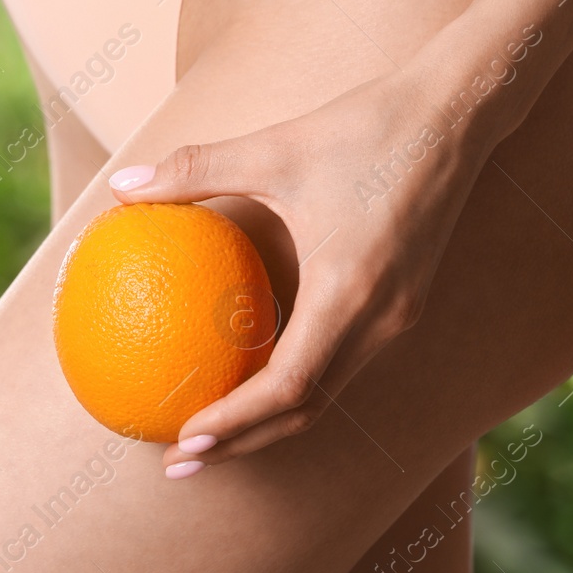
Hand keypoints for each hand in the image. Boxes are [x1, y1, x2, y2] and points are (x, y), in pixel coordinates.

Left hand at [108, 66, 500, 475]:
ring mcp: (398, 316)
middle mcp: (380, 319)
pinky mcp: (404, 303)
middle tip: (182, 460)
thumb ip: (192, 170)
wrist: (454, 112)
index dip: (237, 422)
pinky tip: (252, 369)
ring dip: (271, 419)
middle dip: (244, 442)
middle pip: (307, 409)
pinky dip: (296, 382)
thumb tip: (119, 188)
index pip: (289, 387)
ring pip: (328, 391)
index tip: (187, 439)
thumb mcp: (270, 147)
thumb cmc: (362, 127)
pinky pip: (343, 360)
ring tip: (211, 429)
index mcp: (349, 292)